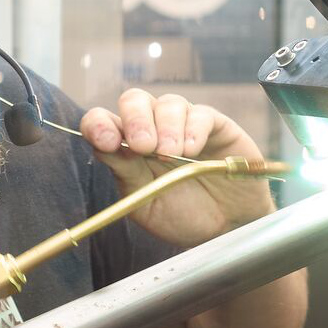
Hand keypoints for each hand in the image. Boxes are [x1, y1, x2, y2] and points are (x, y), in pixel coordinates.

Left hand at [80, 90, 275, 248]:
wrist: (228, 227)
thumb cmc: (184, 216)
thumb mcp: (146, 203)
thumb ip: (126, 173)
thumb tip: (101, 147)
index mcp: (128, 149)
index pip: (102, 121)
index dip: (98, 125)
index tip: (106, 143)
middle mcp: (153, 129)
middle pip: (134, 100)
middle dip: (135, 119)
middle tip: (143, 147)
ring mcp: (184, 124)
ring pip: (168, 103)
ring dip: (166, 127)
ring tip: (172, 154)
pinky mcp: (215, 125)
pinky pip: (201, 114)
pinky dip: (194, 129)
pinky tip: (192, 151)